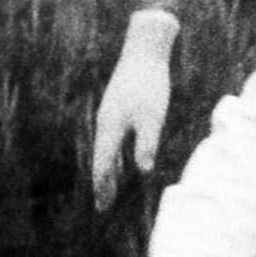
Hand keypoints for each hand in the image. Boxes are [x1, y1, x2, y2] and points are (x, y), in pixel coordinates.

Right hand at [89, 14, 178, 207]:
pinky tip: (118, 159)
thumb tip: (143, 171)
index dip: (103, 186)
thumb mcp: (153, 116)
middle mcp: (105, 123)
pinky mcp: (116, 108)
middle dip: (103, 183)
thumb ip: (146, 144)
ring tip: (109, 188)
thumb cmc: (150, 84)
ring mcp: (109, 115)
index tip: (102, 206)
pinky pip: (111, 139)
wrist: (144, 50)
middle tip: (102, 206)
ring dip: (108, 171)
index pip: (104, 163)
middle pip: (102, 159)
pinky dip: (113, 155)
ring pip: (106, 149)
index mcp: (110, 127)